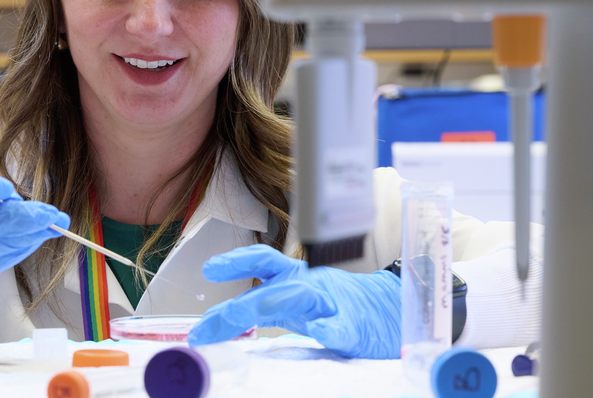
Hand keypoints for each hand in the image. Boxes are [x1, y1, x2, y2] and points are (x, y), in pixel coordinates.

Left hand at [187, 244, 400, 358]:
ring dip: (268, 305)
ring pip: (299, 297)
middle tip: (206, 328)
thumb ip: (264, 305)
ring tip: (238, 319)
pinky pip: (337, 325)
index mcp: (293, 278)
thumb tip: (223, 321)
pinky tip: (317, 330)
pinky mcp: (352, 327)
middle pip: (270, 286)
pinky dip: (327, 326)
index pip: (260, 262)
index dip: (232, 267)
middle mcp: (307, 285)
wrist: (387, 310)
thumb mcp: (296, 299)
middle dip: (236, 307)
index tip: (206, 280)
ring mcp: (330, 304)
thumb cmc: (335, 306)